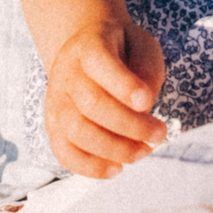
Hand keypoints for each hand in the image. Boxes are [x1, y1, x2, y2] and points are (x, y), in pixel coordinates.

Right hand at [44, 19, 166, 178]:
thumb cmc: (121, 50)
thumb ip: (147, 67)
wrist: (86, 51)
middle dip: (130, 125)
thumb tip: (143, 105)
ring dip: (114, 148)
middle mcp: (65, 72)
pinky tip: (117, 168)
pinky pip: (63, 152)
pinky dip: (90, 167)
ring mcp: (55, 100)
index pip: (98, 60)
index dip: (122, 84)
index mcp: (88, 44)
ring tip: (143, 152)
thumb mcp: (142, 44)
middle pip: (90, 102)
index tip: (147, 102)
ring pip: (76, 130)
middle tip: (159, 134)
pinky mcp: (53, 126)